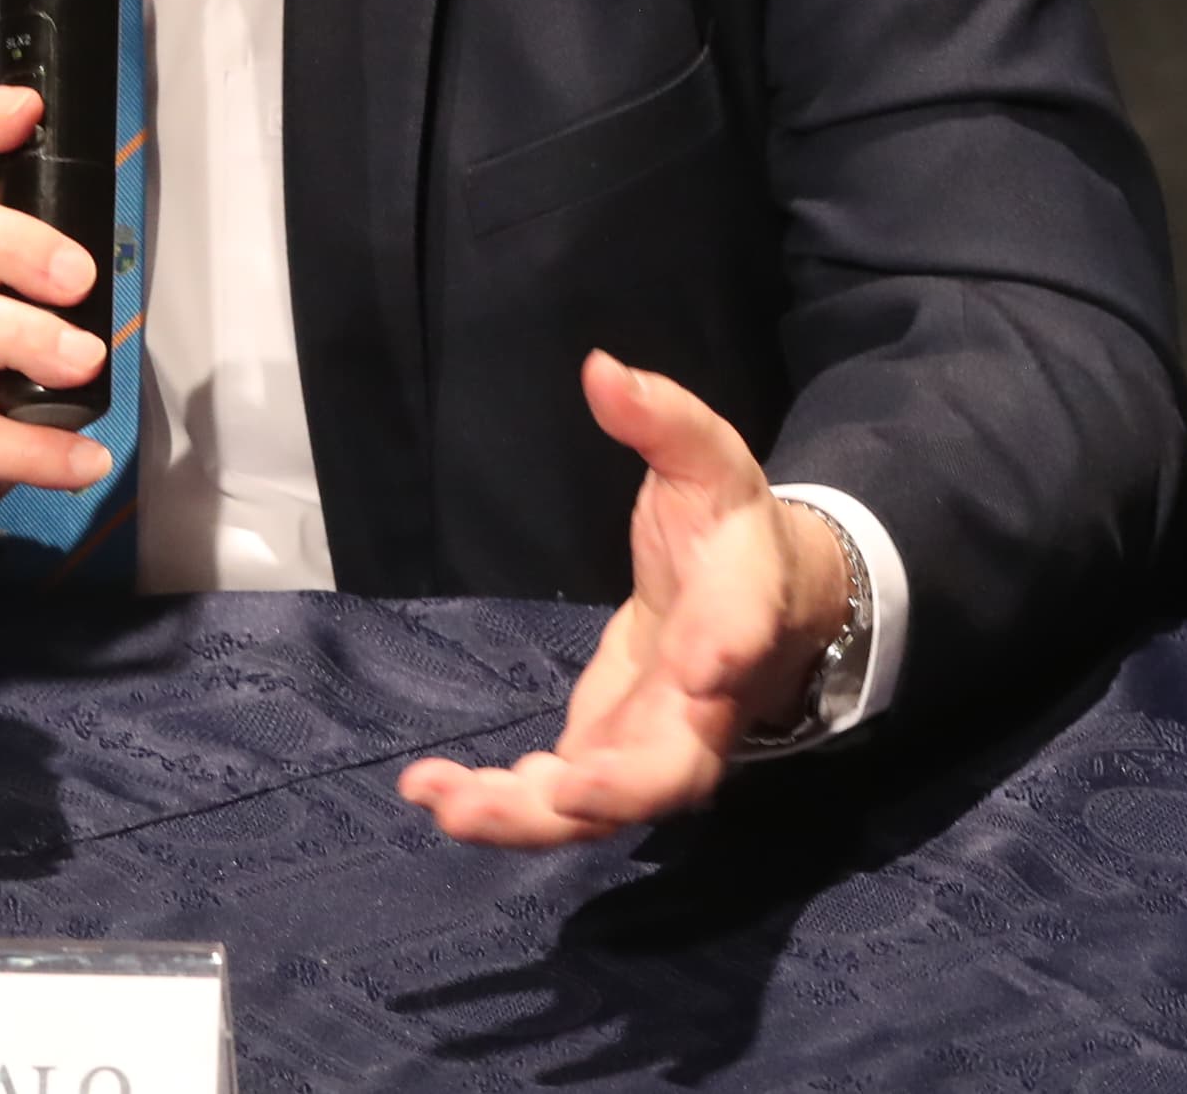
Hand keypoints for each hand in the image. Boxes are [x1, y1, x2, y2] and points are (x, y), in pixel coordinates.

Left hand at [397, 350, 849, 847]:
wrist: (754, 606)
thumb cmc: (725, 529)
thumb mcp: (706, 459)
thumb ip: (662, 419)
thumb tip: (601, 369)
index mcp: (739, 609)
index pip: (742, 632)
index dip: (727, 652)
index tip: (704, 664)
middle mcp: (705, 701)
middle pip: (678, 765)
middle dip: (622, 784)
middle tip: (565, 790)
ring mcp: (654, 743)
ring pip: (607, 805)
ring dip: (530, 816)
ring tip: (446, 801)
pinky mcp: (606, 759)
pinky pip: (560, 802)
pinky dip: (500, 807)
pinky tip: (432, 791)